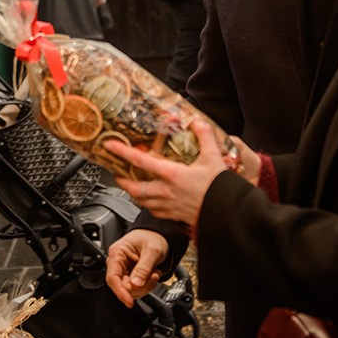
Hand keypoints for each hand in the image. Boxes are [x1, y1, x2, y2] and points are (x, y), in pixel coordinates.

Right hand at [106, 228, 169, 306]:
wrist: (158, 235)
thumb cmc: (152, 237)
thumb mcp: (152, 251)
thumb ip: (143, 268)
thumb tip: (135, 285)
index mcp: (117, 253)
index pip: (113, 278)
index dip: (120, 292)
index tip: (129, 302)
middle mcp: (117, 263)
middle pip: (123, 287)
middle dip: (141, 286)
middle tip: (153, 276)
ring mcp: (124, 271)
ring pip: (131, 290)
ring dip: (146, 286)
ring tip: (154, 272)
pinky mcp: (130, 277)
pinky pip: (137, 289)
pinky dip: (147, 285)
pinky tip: (152, 275)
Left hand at [110, 117, 235, 227]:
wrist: (227, 213)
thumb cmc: (219, 188)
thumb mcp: (213, 157)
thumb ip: (204, 136)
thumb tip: (197, 121)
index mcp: (172, 174)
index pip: (140, 161)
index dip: (122, 152)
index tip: (110, 146)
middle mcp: (165, 191)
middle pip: (133, 188)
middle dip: (121, 181)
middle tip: (116, 174)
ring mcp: (168, 206)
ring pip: (141, 201)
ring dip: (133, 193)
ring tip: (130, 186)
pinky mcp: (173, 216)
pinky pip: (154, 212)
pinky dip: (148, 205)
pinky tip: (150, 201)